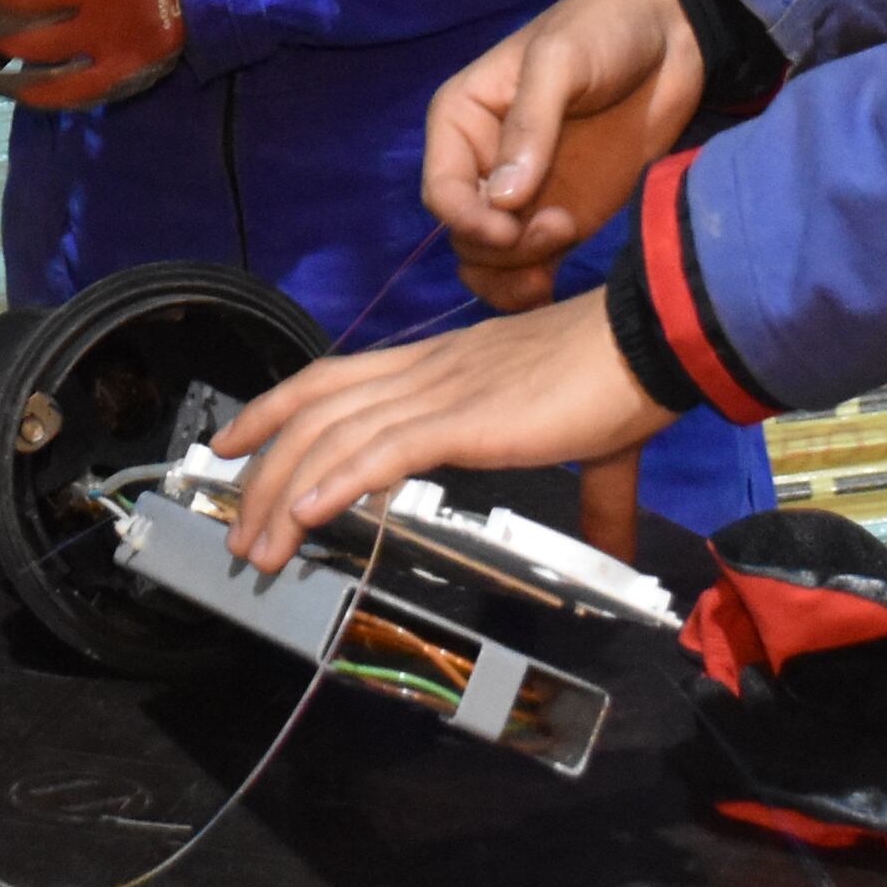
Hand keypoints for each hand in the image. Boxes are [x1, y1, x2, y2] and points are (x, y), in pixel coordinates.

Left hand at [207, 292, 665, 573]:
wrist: (650, 340)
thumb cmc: (624, 381)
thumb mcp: (591, 443)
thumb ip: (594, 498)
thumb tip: (613, 545)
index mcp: (443, 367)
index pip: (335, 379)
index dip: (278, 407)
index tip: (236, 439)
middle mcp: (426, 372)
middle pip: (316, 411)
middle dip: (262, 468)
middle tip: (235, 524)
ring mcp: (440, 392)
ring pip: (334, 437)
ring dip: (284, 493)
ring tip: (258, 545)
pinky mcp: (464, 419)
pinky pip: (382, 451)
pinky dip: (336, 482)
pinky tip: (306, 513)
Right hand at [423, 0, 703, 306]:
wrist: (670, 38)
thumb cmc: (603, 30)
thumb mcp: (561, 59)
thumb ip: (532, 123)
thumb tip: (505, 199)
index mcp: (463, 120)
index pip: (442, 191)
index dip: (469, 220)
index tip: (512, 228)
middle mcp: (483, 164)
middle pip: (464, 236)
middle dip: (504, 248)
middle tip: (561, 227)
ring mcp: (524, 198)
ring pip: (488, 263)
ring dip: (515, 274)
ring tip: (564, 244)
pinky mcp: (561, 220)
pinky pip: (527, 271)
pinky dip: (530, 288)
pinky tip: (554, 283)